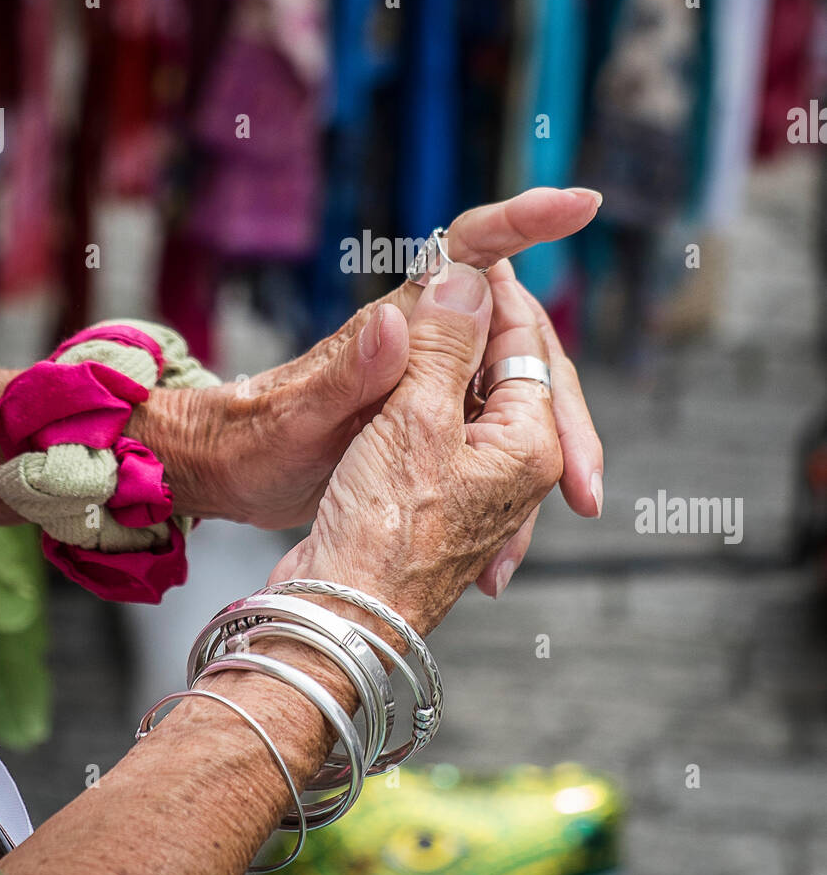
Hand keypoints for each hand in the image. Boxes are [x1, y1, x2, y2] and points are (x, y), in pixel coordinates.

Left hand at [134, 187, 601, 540]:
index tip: (581, 202)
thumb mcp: (301, 418)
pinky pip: (494, 435)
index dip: (526, 221)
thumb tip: (400, 315)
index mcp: (400, 325)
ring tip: (574, 509)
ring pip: (518, 394)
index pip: (470, 253)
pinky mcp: (431, 417)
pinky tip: (513, 544)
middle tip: (589, 487)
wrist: (230, 474)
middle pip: (521, 342)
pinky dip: (518, 482)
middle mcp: (424, 343)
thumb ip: (351, 373)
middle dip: (567, 403)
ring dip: (555, 451)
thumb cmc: (256, 440)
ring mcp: (432, 380)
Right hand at [268, 261, 570, 633]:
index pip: (529, 344)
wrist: (341, 613)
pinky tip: (403, 390)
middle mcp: (521, 468)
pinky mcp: (442, 501)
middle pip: (514, 371)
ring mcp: (483, 487)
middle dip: (484, 326)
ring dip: (451, 363)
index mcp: (532, 444)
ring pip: (477, 398)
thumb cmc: (382, 527)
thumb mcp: (414, 417)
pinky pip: (447, 431)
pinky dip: (429, 403)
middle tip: (451, 282)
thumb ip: (446, 342)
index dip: (492, 294)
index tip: (453, 261)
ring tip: (426, 326)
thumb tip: (469, 277)